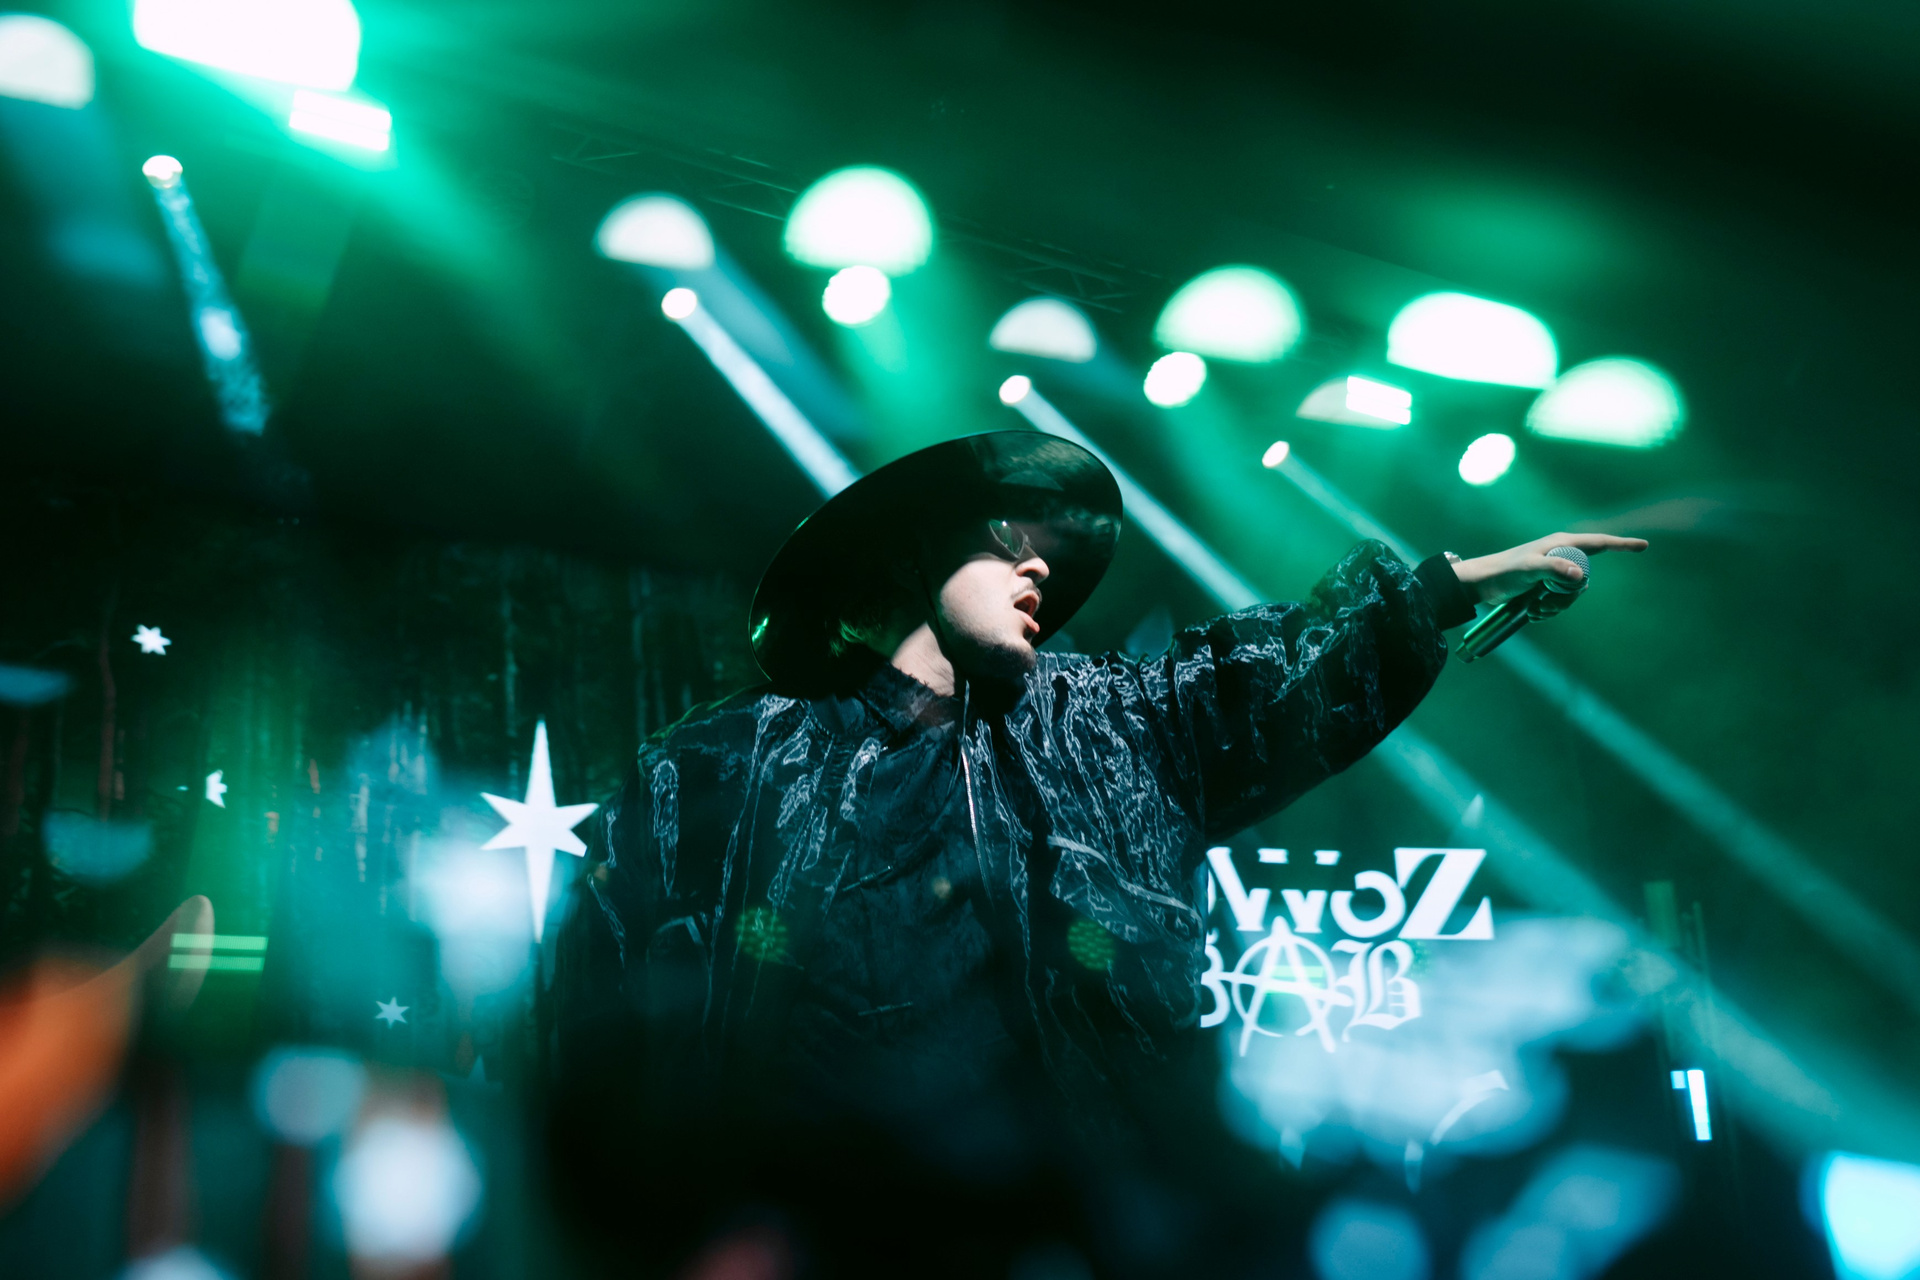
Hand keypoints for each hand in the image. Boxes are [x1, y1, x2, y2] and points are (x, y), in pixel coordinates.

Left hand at [1451, 532, 1648, 614]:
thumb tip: (1581, 577)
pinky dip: (1549, 611)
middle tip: (1544, 603)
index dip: (1622, 545)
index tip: (1644, 546)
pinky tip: (1532, 613)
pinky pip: (1560, 602)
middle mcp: (1561, 556)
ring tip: (1534, 609)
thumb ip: (1554, 570)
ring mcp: (1554, 572)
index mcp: (1561, 544)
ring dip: (1556, 607)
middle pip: (1584, 580)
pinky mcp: (1546, 587)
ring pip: (1572, 595)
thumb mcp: (1528, 570)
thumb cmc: (1503, 571)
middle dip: (1568, 598)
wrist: (1481, 584)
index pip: (1599, 543)